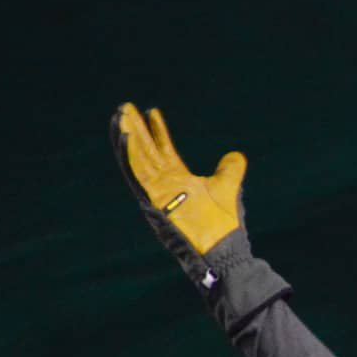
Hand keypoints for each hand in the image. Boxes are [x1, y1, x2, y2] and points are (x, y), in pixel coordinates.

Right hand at [111, 103, 250, 292]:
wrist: (224, 250)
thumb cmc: (224, 226)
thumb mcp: (229, 188)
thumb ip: (230, 170)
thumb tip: (236, 156)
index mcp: (179, 180)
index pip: (164, 150)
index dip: (157, 131)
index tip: (151, 111)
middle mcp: (165, 185)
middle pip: (146, 151)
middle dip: (136, 130)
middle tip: (125, 107)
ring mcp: (158, 193)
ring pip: (137, 159)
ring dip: (127, 137)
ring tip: (120, 115)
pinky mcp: (153, 201)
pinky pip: (137, 175)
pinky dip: (130, 155)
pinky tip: (125, 136)